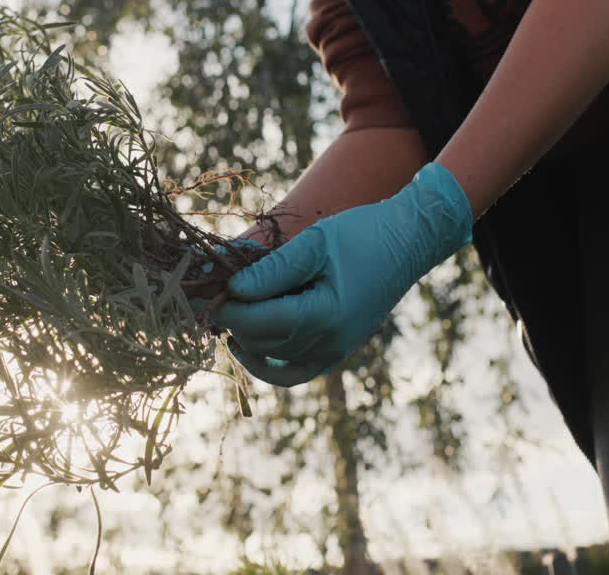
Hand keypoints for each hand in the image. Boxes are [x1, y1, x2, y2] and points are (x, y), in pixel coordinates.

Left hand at [209, 162, 473, 386]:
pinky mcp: (336, 352)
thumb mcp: (314, 243)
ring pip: (271, 358)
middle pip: (260, 341)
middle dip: (231, 318)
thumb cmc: (361, 235)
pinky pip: (292, 374)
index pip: (257, 322)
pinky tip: (245, 345)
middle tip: (209, 294)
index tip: (203, 290)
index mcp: (323, 316)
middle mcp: (328, 344)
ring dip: (245, 336)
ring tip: (226, 310)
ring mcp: (333, 353)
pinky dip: (266, 366)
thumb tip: (232, 289)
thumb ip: (272, 269)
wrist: (406, 243)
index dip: (225, 308)